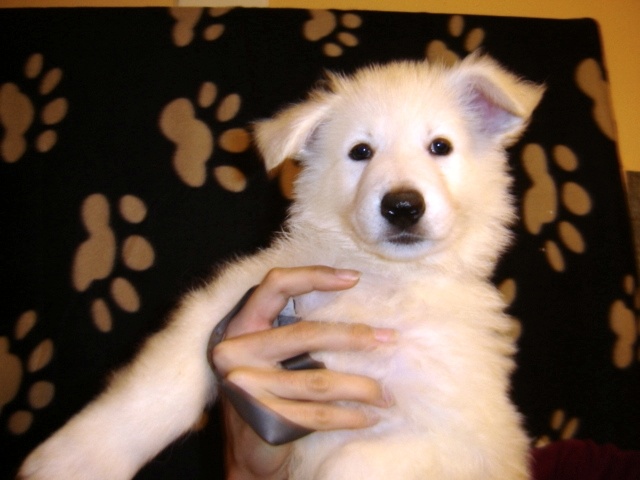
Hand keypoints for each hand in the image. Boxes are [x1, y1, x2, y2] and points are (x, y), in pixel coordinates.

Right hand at [211, 266, 395, 479]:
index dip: (314, 276)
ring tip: (385, 394)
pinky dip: (349, 416)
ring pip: (319, 380)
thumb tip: (358, 315)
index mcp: (242, 325)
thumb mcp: (271, 353)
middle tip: (388, 339)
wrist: (248, 450)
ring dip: (361, 387)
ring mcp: (246, 385)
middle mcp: (236, 351)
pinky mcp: (262, 417)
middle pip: (305, 333)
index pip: (275, 285)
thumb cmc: (270, 390)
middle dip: (354, 336)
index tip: (353, 278)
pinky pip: (318, 414)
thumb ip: (294, 329)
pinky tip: (368, 417)